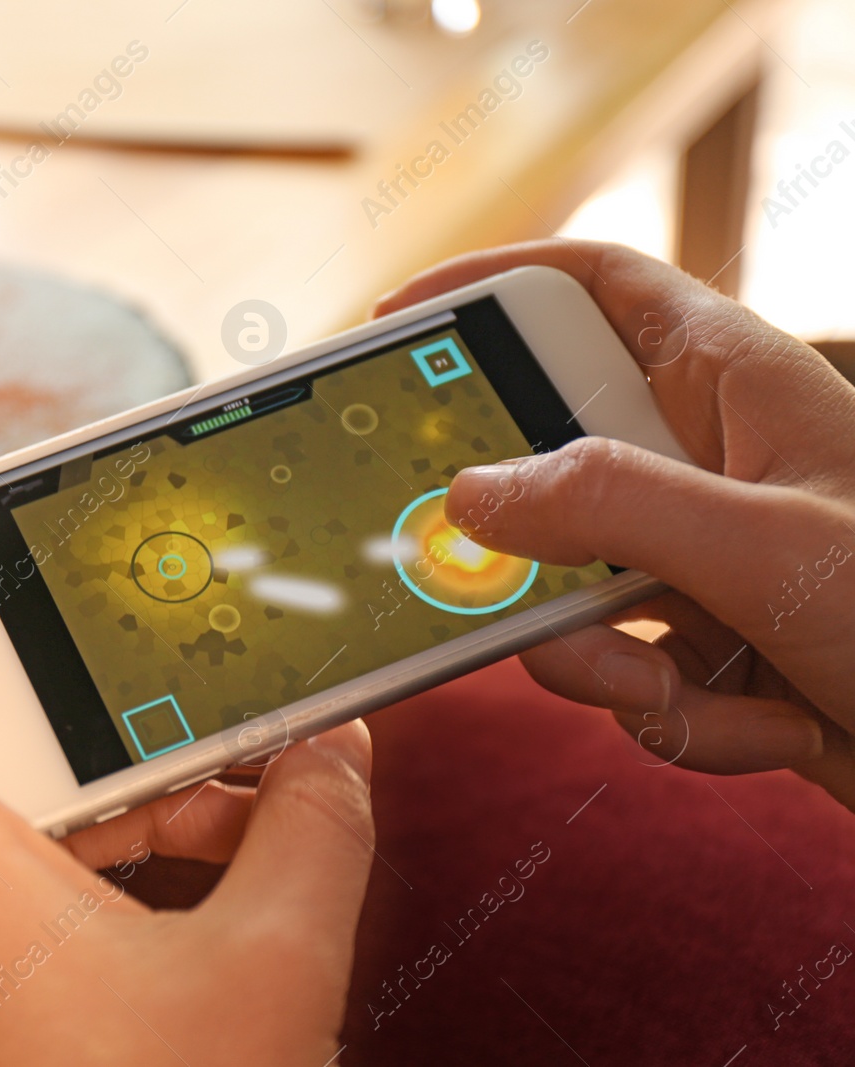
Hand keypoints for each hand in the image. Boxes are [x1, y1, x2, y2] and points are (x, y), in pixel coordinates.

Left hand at [0, 479, 374, 1064]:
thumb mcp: (267, 970)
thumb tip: (343, 752)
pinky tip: (217, 862)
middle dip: (71, 692)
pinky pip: (32, 887)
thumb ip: (312, 835)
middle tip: (137, 638)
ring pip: (18, 821)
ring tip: (247, 781)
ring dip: (125, 792)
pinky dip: (114, 858)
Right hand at [377, 241, 854, 808]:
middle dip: (530, 553)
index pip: (593, 285)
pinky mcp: (702, 641)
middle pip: (544, 463)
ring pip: (564, 589)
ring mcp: (699, 556)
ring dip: (612, 665)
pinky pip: (617, 669)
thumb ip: (611, 507)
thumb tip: (471, 495)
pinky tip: (774, 727)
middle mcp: (704, 461)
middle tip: (497, 588)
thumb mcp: (769, 550)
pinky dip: (677, 717)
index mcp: (731, 385)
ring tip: (696, 689)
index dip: (491, 282)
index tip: (397, 319)